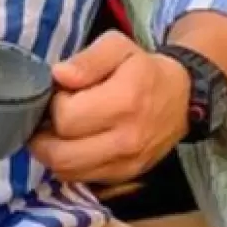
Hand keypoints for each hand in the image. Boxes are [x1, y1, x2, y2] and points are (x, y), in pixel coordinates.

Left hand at [30, 30, 190, 184]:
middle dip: (44, 135)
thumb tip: (59, 75)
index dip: (55, 104)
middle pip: (60, 155)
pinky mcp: (124, 176)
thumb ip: (87, 59)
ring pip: (66, 172)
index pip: (65, 118)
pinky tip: (74, 144)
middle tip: (52, 116)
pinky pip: (81, 179)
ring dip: (53, 153)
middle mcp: (126, 140)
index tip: (63, 93)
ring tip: (60, 131)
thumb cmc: (144, 69)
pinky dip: (69, 164)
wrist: (181, 97)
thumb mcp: (117, 46)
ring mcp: (126, 164)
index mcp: (124, 102)